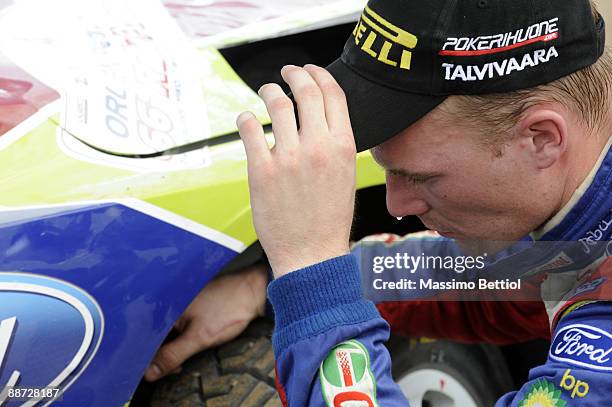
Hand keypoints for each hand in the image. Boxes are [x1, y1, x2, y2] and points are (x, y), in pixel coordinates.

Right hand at [144, 264, 267, 380]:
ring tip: (189, 350)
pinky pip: (178, 322)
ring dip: (174, 345)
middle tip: (180, 365)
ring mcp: (179, 300)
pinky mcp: (190, 301)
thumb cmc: (229, 309)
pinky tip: (194, 338)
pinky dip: (183, 334)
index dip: (153, 359)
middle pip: (156, 335)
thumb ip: (172, 355)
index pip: (147, 339)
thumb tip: (150, 373)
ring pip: (168, 330)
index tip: (167, 369)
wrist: (253, 291)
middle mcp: (169, 301)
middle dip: (165, 353)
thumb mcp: (199, 337)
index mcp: (165, 307)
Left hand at [237, 65, 355, 277]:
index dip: (320, 74)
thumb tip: (319, 119)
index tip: (310, 70)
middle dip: (295, 74)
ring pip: (277, 103)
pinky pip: (250, 129)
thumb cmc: (329, 219)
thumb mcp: (346, 176)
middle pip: (306, 91)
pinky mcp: (261, 171)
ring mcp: (289, 158)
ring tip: (267, 92)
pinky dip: (246, 118)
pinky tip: (247, 119)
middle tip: (287, 72)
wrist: (311, 254)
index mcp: (344, 147)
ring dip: (269, 91)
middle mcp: (318, 147)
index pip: (333, 94)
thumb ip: (335, 145)